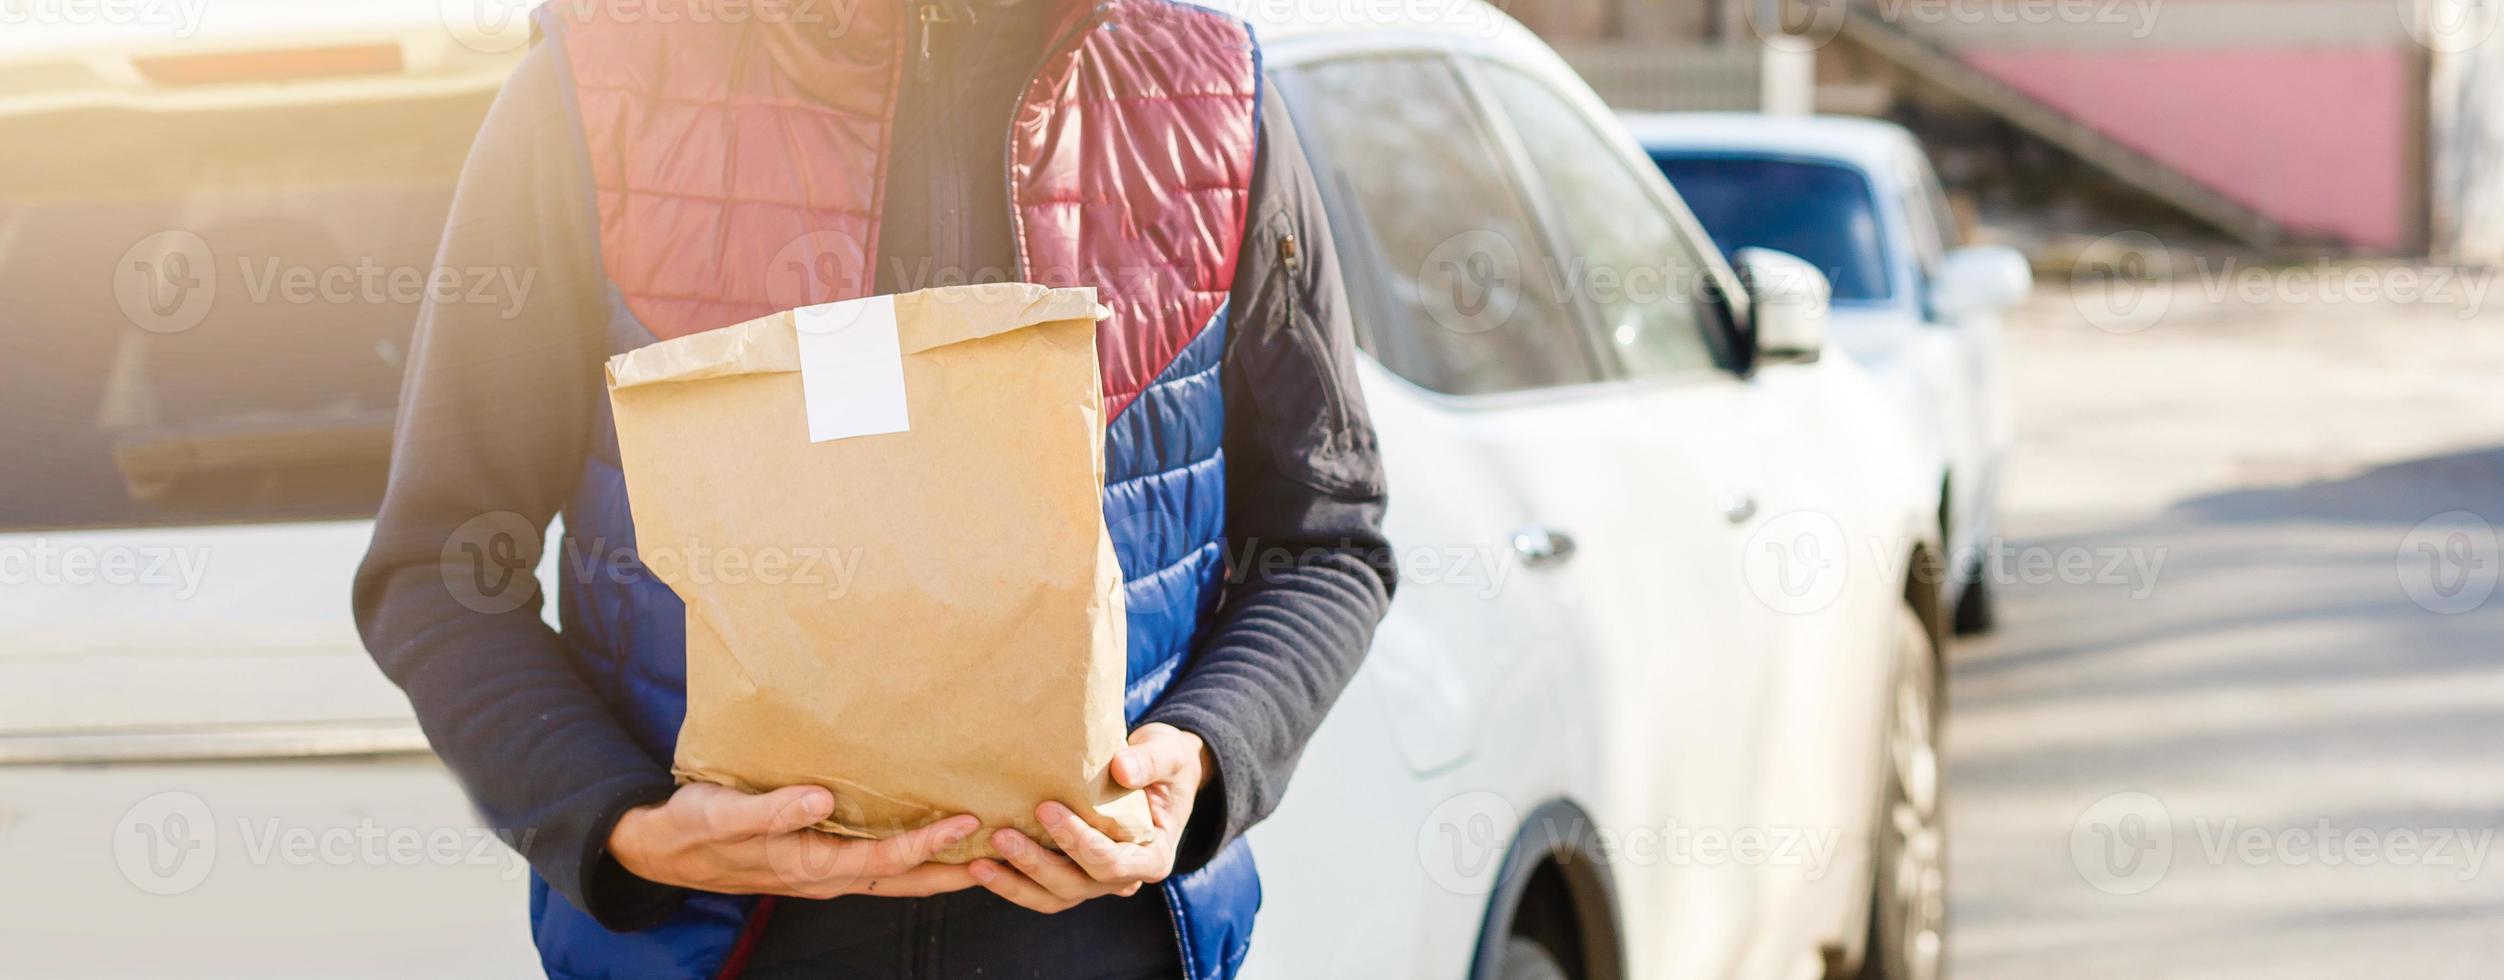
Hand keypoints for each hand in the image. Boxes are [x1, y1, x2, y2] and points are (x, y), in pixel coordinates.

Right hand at [608, 782, 981, 899]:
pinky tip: (928, 841)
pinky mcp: (819, 860)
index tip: (968, 822)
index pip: (884, 860)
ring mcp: (825, 872)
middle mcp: (826, 875)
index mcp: (811, 863)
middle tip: (1006, 853)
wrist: (666, 848)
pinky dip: (910, 859)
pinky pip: (877, 866)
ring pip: (895, 877)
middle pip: (905, 880)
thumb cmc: (695, 826)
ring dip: (938, 868)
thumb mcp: (724, 812)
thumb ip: (772, 808)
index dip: (928, 843)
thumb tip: (823, 797)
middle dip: (955, 871)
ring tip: (983, 851)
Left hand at [969, 723, 1210, 913]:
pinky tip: (978, 865)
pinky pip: (1040, 890)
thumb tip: (1123, 769)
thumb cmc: (1165, 762)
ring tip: (978, 863)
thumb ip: (1150, 761)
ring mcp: (1095, 881)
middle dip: (1036, 863)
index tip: (1047, 809)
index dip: (1078, 842)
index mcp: (1152, 856)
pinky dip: (1011, 883)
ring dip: (1015, 883)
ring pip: (1053, 897)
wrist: (1157, 771)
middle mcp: (1124, 877)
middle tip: (1001, 834)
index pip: (1112, 863)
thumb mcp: (1168, 754)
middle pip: (1076, 885)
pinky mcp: (1073, 874)